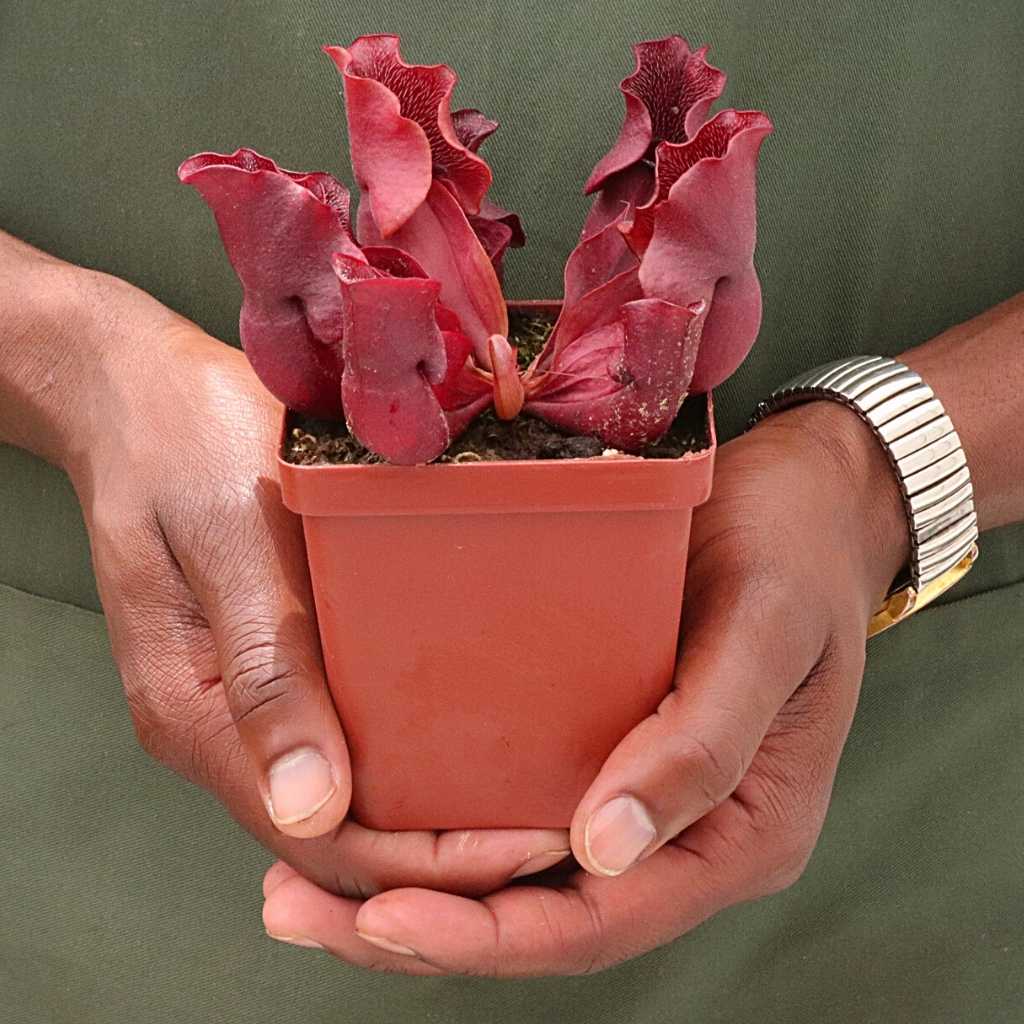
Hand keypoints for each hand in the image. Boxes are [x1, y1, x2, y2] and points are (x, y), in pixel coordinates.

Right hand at [64, 271, 566, 900]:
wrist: (141, 393)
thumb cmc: (184, 441)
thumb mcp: (231, 539)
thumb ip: (266, 670)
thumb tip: (310, 806)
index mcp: (198, 713)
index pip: (320, 835)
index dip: (427, 863)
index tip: (528, 847)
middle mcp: (219, 726)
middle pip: (336, 836)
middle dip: (446, 857)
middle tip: (556, 835)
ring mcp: (242, 701)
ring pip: (340, 802)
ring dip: (429, 822)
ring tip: (530, 807)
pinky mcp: (270, 665)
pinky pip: (338, 743)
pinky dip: (403, 767)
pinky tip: (467, 749)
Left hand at [260, 400, 908, 973]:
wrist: (805, 496)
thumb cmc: (794, 550)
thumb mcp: (765, 631)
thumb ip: (703, 744)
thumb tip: (605, 850)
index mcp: (738, 833)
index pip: (598, 921)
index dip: (487, 935)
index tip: (380, 918)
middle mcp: (681, 835)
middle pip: (541, 918)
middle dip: (415, 927)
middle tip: (294, 905)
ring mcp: (638, 795)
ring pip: (518, 878)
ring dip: (412, 888)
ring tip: (299, 882)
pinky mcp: (601, 745)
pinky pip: (516, 810)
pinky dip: (441, 827)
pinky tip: (367, 806)